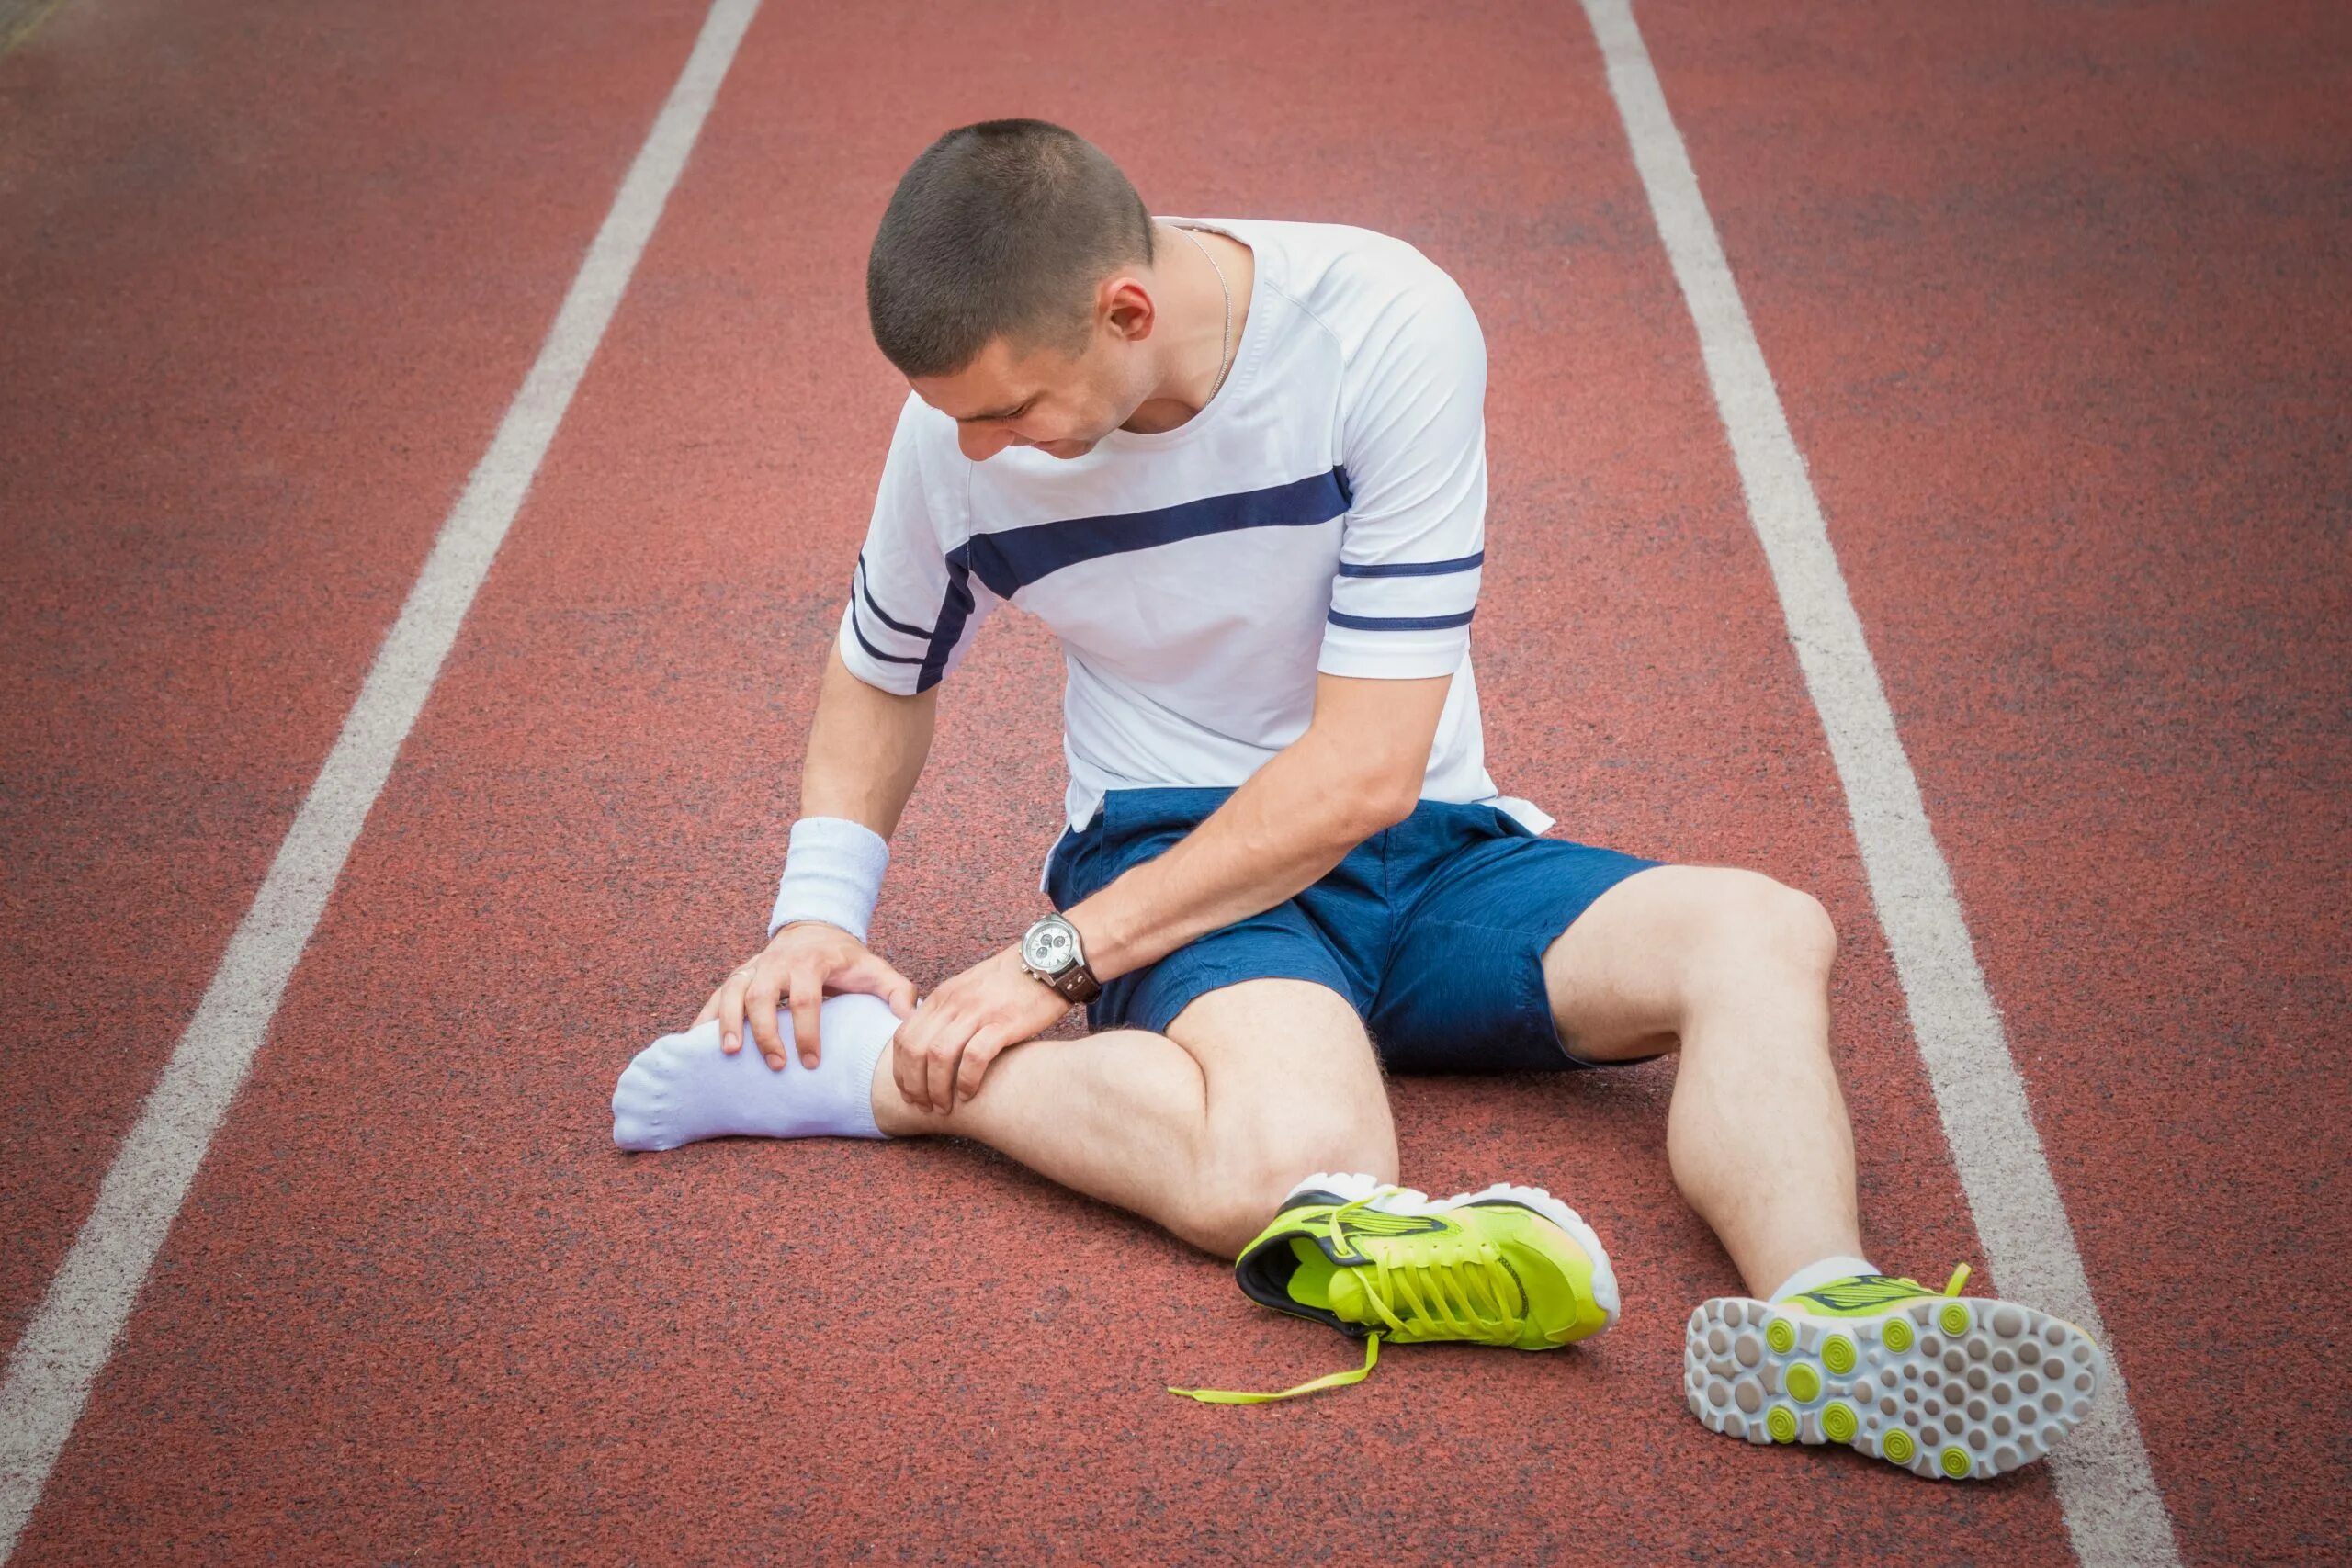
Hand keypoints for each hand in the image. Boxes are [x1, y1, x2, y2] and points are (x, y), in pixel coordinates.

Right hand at [695, 921, 916, 1070]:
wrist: (816, 928)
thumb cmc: (847, 958)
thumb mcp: (875, 968)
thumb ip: (896, 990)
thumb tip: (908, 1016)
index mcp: (811, 962)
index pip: (806, 998)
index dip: (807, 1032)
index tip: (812, 1062)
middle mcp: (777, 962)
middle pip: (763, 995)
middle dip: (766, 1032)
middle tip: (775, 1064)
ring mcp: (755, 967)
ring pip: (734, 991)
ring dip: (729, 1022)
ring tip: (728, 1052)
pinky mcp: (740, 975)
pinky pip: (717, 995)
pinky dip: (706, 1017)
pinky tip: (695, 1042)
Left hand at [890, 943, 1071, 1112]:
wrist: (1047, 961)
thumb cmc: (1011, 982)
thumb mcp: (968, 990)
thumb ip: (948, 1014)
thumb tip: (932, 1047)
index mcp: (942, 997)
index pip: (903, 1037)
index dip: (900, 1071)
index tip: (908, 1093)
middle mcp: (953, 1004)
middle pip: (915, 1050)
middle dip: (914, 1085)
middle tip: (923, 1107)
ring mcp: (977, 1012)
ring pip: (939, 1056)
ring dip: (937, 1089)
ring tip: (944, 1108)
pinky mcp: (1003, 1023)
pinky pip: (974, 1056)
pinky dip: (967, 1080)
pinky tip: (969, 1095)